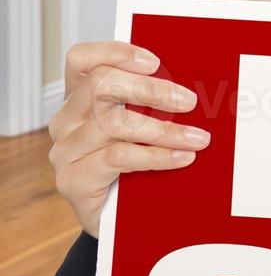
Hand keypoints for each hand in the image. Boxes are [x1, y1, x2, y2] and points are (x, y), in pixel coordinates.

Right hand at [48, 42, 207, 237]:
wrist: (120, 222)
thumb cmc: (135, 166)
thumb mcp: (144, 128)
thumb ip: (154, 104)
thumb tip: (196, 85)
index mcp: (80, 98)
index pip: (82, 60)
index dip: (114, 53)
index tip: (154, 61)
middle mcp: (66, 120)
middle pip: (100, 85)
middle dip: (149, 89)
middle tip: (189, 100)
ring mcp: (65, 150)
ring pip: (114, 124)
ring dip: (164, 130)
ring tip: (199, 139)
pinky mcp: (72, 180)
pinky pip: (117, 157)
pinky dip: (156, 156)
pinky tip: (182, 157)